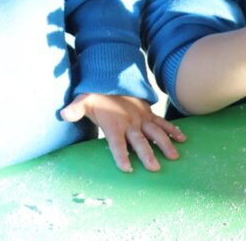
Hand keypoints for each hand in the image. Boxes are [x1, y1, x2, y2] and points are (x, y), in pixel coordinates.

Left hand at [60, 94, 186, 172]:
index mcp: (113, 124)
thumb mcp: (83, 100)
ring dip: (165, 144)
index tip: (126, 169)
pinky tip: (182, 139)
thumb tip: (63, 113)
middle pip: (139, 141)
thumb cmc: (96, 95)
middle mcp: (130, 122)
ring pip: (155, 132)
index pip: (116, 143)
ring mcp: (141, 118)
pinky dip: (172, 130)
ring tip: (174, 156)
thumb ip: (75, 109)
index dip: (120, 156)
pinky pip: (162, 122)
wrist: (111, 77)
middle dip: (147, 154)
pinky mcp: (148, 113)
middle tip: (154, 168)